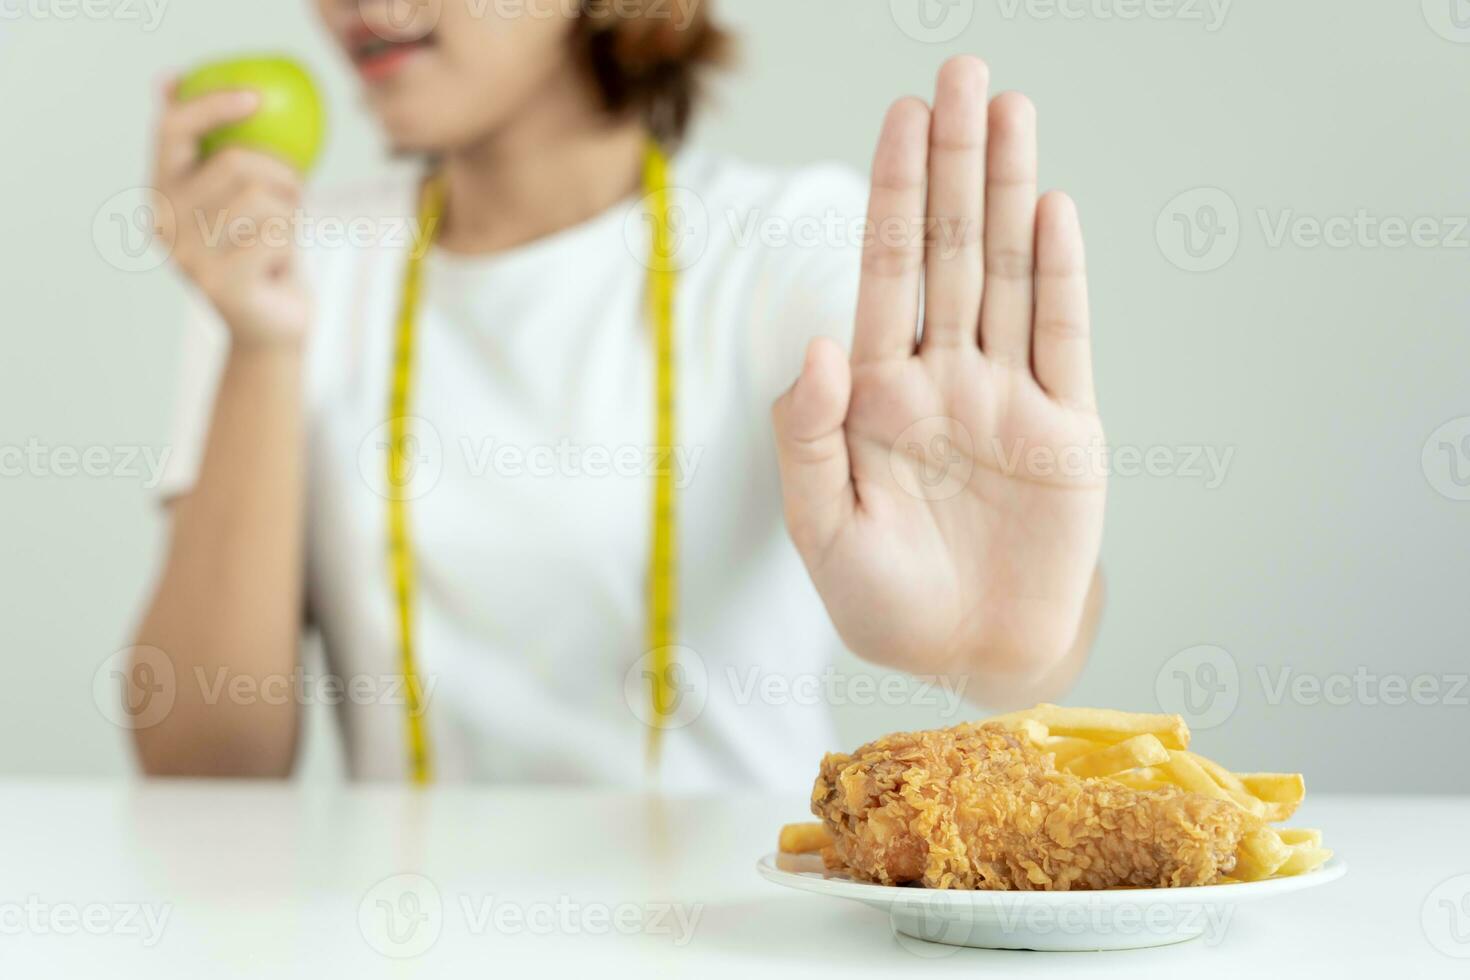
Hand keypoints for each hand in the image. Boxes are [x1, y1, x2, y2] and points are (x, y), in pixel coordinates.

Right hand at [151, 81, 308, 344]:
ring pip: (262, 198)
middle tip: (294, 197)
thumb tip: (167, 77)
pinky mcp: (220, 283)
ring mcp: (188, 256)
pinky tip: (280, 264)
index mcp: (160, 192)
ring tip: (285, 234)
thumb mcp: (240, 195)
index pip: (172, 130)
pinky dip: (293, 242)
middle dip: (283, 173)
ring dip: (292, 212)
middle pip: (236, 162)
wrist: (274, 327)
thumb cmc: (262, 251)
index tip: (255, 97)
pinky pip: (277, 234)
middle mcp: (164, 222)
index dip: (211, 104)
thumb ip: (216, 147)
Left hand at [773, 57, 1104, 682]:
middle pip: (950, 251)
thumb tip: (819, 342)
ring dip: (1007, 193)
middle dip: (953, 164)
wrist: (969, 658)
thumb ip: (808, 436)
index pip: (885, 274)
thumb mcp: (822, 527)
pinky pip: (1063, 339)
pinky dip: (1059, 276)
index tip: (900, 117)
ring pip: (1008, 275)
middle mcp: (943, 378)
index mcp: (877, 396)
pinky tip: (1049, 208)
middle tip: (961, 71)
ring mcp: (1007, 397)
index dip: (894, 195)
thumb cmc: (884, 601)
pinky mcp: (1066, 431)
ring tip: (1009, 111)